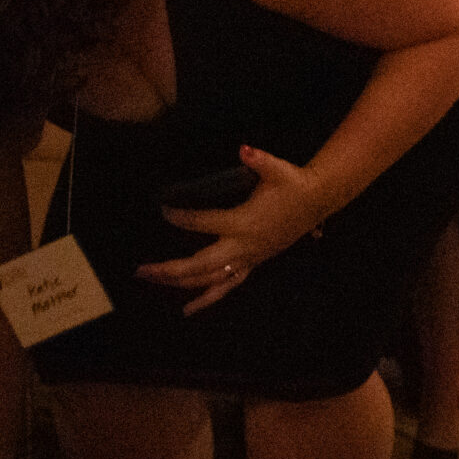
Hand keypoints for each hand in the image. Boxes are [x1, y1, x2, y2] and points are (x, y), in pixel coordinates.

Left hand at [138, 145, 332, 314]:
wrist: (317, 200)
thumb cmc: (293, 184)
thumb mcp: (278, 169)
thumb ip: (259, 160)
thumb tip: (243, 149)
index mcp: (243, 223)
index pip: (203, 223)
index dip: (181, 218)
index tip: (163, 210)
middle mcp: (242, 246)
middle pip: (199, 264)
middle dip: (169, 269)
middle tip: (141, 269)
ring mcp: (248, 258)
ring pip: (210, 279)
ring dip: (180, 284)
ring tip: (155, 281)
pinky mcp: (253, 263)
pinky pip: (227, 286)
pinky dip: (207, 299)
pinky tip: (189, 310)